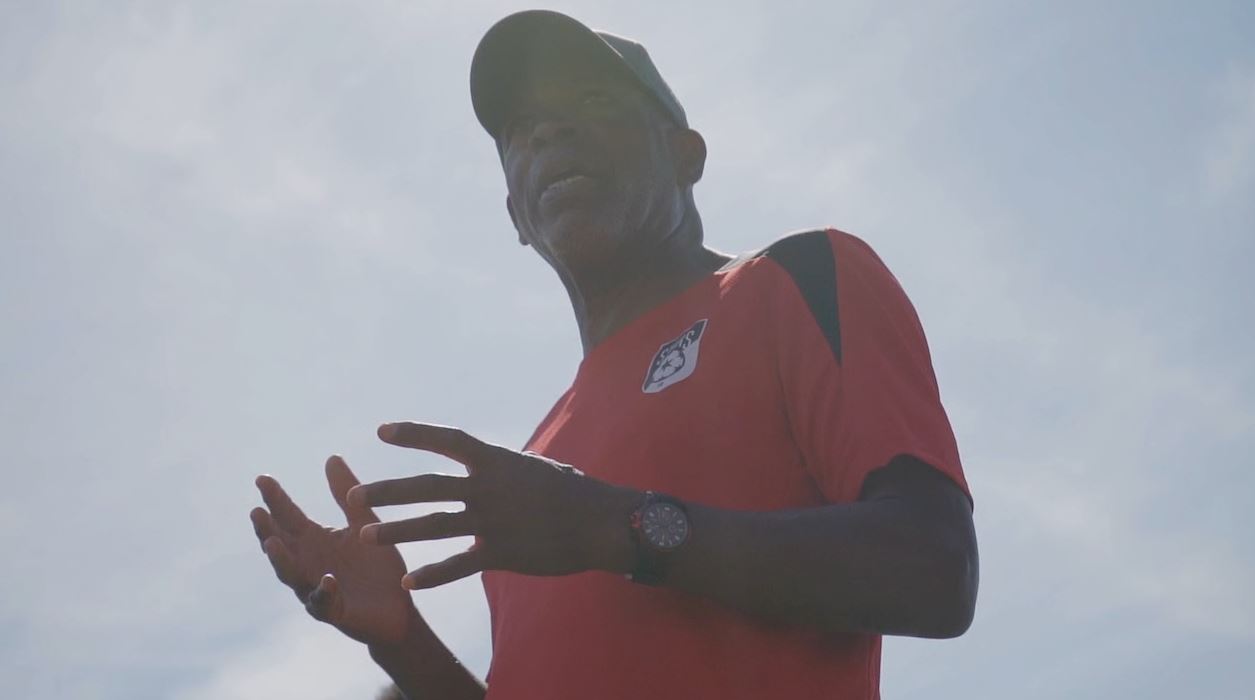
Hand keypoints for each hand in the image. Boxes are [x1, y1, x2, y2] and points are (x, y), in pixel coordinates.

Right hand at [250, 456, 418, 645]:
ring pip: (292, 576)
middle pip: (280, 545)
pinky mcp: (336, 611)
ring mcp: (317, 588)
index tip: (261, 478)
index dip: (274, 499)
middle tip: (256, 511)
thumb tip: (331, 457)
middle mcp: (309, 563)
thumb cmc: (377, 566)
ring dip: (282, 561)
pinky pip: (324, 603)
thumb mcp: (364, 522)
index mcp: (314, 540)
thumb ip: (346, 494)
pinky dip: (324, 592)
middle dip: (267, 531)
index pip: (288, 516)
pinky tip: (327, 580)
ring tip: (273, 544)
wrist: (400, 606)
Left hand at [350, 422, 640, 589]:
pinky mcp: (502, 552)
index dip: (414, 434)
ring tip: (367, 535)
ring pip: (434, 526)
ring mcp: (493, 520)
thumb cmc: (572, 491)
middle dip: (388, 491)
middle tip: (354, 495)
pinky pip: (459, 564)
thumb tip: (484, 460)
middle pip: (427, 487)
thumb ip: (502, 467)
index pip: (448, 440)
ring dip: (397, 531)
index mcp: (496, 461)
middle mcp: (488, 488)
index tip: (382, 430)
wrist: (601, 522)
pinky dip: (434, 573)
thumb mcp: (535, 467)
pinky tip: (410, 581)